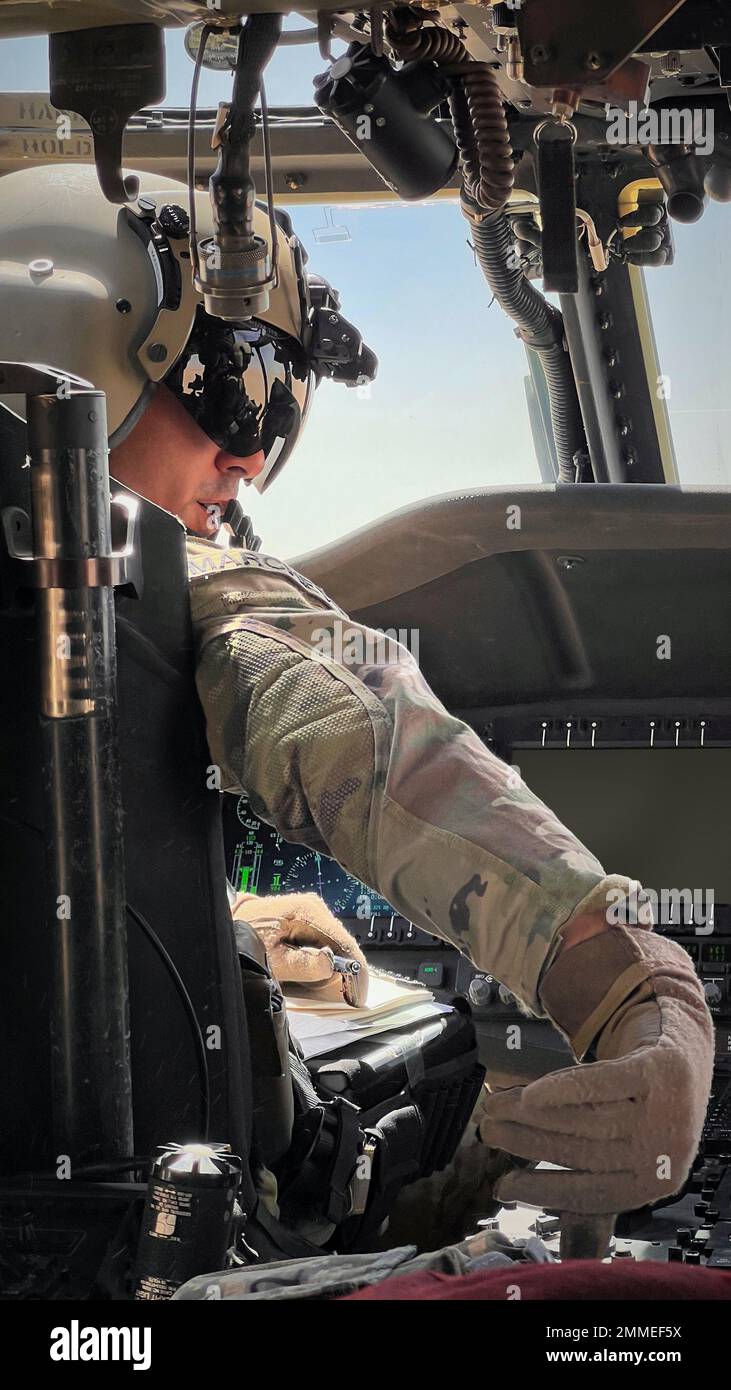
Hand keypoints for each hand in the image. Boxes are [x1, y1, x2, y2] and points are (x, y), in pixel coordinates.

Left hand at [231, 891, 368, 1005]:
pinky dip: (325, 959)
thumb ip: (304, 965)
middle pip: (343, 943)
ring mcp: (311, 912)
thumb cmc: (246, 939)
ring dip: (336, 966)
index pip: (345, 942)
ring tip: (329, 987)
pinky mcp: (306, 919)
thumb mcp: (274, 959)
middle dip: (346, 970)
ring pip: (335, 944)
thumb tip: (330, 965)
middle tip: (345, 996)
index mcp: (308, 912)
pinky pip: (324, 942)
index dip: (356, 970)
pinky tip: (318, 972)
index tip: (359, 994)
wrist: (227, 923)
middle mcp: (314, 907)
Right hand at [478, 932, 713, 1214]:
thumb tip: (515, 1192)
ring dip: (531, 1112)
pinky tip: (532, 1092)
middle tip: (488, 1131)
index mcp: (654, 1181)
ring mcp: (665, 1110)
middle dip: (527, 1142)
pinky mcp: (660, 1070)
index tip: (502, 1187)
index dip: (542, 1191)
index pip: (590, 1192)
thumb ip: (590, 1171)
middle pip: (582, 1150)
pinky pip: (603, 1083)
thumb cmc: (648, 1106)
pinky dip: (564, 1088)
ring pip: (585, 1117)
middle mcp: (663, 1152)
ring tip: (497, 1105)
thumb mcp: (630, 1150)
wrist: (688, 1050)